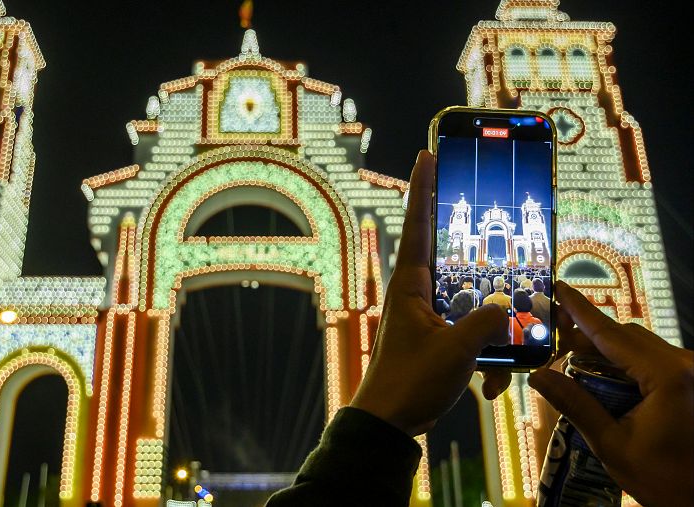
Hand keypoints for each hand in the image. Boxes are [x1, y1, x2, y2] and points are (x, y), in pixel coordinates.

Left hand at [350, 151, 510, 435]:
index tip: (426, 154)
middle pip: (451, 259)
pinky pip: (470, 336)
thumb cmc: (410, 383)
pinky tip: (489, 387)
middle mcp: (416, 294)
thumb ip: (487, 322)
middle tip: (495, 238)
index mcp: (410, 285)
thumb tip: (507, 310)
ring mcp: (427, 316)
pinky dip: (485, 359)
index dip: (423, 189)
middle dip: (477, 259)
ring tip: (493, 368)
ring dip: (489, 333)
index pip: (418, 225)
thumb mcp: (456, 351)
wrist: (389, 423)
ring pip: (470, 305)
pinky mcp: (436, 338)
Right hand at [529, 281, 693, 506]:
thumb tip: (538, 377)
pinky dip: (628, 364)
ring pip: (641, 346)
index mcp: (668, 376)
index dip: (581, 311)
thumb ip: (576, 404)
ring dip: (607, 352)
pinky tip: (606, 379)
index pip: (612, 334)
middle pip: (626, 336)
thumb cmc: (666, 480)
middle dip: (588, 337)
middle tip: (553, 343)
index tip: (559, 289)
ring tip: (574, 364)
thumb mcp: (613, 445)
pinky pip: (656, 360)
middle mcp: (686, 365)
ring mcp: (693, 372)